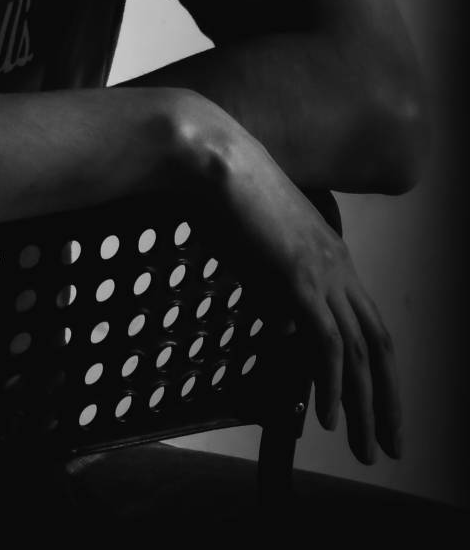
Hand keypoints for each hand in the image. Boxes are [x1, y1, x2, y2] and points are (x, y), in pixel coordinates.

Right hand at [211, 121, 400, 464]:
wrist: (215, 156)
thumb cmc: (226, 192)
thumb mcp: (260, 244)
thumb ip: (277, 281)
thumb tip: (282, 320)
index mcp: (333, 253)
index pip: (369, 322)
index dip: (378, 368)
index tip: (378, 405)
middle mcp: (339, 266)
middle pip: (379, 344)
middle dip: (388, 400)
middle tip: (389, 445)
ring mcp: (323, 272)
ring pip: (361, 353)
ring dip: (367, 408)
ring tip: (365, 450)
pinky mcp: (301, 279)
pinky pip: (328, 344)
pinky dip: (332, 386)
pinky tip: (329, 419)